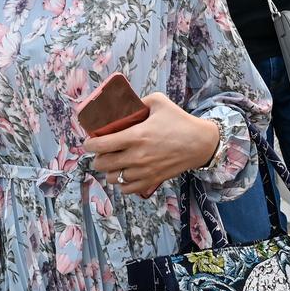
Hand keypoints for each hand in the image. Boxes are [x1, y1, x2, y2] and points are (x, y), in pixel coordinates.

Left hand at [83, 93, 218, 196]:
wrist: (201, 143)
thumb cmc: (179, 121)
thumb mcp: (158, 102)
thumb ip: (138, 101)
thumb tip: (123, 103)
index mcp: (135, 136)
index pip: (100, 145)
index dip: (89, 144)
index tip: (90, 141)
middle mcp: (136, 156)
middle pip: (102, 164)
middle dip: (98, 157)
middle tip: (102, 151)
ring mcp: (143, 171)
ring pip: (113, 178)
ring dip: (109, 170)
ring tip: (114, 162)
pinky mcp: (151, 181)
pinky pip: (127, 189)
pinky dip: (122, 183)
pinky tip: (125, 173)